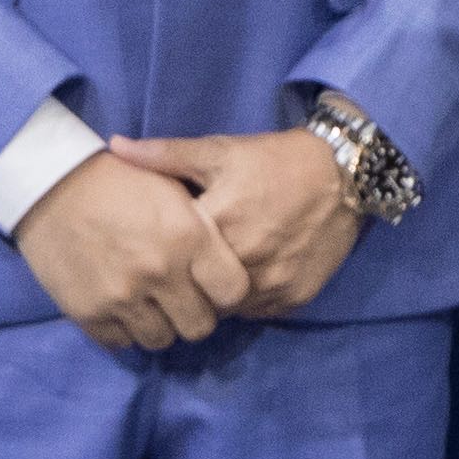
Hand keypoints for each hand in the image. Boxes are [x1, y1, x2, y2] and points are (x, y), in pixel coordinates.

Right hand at [13, 147, 255, 350]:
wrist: (50, 183)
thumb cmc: (119, 181)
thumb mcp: (173, 187)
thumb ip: (205, 227)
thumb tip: (235, 257)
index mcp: (188, 236)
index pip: (234, 292)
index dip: (226, 291)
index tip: (213, 284)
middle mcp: (159, 271)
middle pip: (200, 326)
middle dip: (195, 314)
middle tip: (180, 297)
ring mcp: (122, 296)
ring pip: (161, 340)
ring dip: (158, 324)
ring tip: (148, 301)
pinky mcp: (88, 312)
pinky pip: (121, 343)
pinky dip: (123, 329)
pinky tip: (120, 305)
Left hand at [110, 128, 362, 319]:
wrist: (344, 174)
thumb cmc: (274, 160)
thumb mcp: (220, 150)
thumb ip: (164, 155)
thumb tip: (113, 146)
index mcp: (221, 221)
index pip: (173, 258)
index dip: (164, 256)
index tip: (158, 250)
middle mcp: (247, 258)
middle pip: (197, 289)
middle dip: (188, 281)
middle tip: (183, 270)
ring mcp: (273, 283)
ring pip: (226, 307)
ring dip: (215, 295)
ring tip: (210, 276)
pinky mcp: (294, 298)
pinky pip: (256, 312)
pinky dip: (245, 300)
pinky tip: (242, 279)